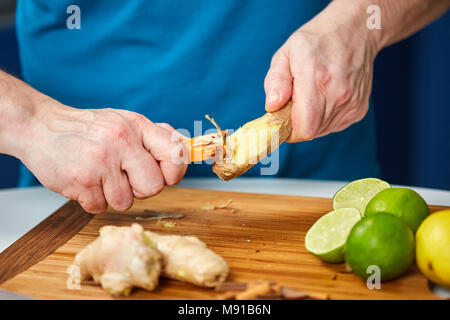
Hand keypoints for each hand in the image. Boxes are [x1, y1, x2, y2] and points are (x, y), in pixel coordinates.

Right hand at [22, 102, 187, 213]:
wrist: (40, 126)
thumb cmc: (88, 129)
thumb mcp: (124, 122)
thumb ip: (154, 136)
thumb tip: (182, 151)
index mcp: (137, 126)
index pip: (176, 155)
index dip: (174, 172)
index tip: (164, 175)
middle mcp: (122, 141)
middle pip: (154, 187)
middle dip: (141, 188)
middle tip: (123, 177)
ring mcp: (100, 162)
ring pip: (126, 202)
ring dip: (113, 195)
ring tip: (99, 176)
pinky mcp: (81, 181)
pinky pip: (100, 208)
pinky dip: (92, 200)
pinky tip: (84, 181)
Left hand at [264, 1, 377, 141]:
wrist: (355, 32)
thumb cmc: (316, 42)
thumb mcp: (286, 53)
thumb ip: (276, 81)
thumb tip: (272, 106)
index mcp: (316, 80)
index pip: (303, 128)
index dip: (288, 129)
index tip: (282, 116)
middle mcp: (338, 95)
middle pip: (310, 131)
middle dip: (297, 122)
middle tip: (296, 101)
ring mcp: (351, 104)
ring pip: (322, 131)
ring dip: (311, 120)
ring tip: (312, 95)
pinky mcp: (358, 110)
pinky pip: (334, 126)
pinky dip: (325, 118)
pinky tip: (326, 97)